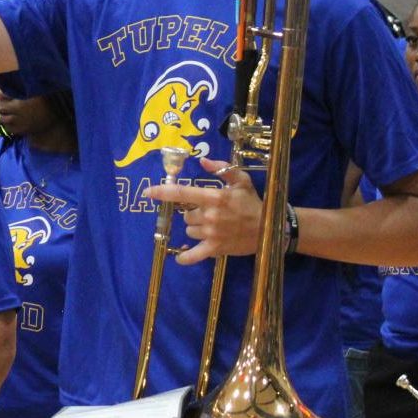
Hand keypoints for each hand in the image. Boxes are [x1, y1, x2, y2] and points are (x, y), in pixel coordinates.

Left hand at [145, 158, 263, 264]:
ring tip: (212, 226)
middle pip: (186, 215)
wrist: (270, 229)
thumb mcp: (241, 180)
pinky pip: (193, 255)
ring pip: (190, 231)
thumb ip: (222, 168)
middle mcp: (210, 216)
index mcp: (214, 197)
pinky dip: (185, 257)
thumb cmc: (252, 203)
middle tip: (210, 212)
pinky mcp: (215, 249)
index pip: (182, 193)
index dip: (162, 192)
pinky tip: (180, 257)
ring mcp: (212, 234)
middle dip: (194, 212)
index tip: (147, 192)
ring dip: (196, 228)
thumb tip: (202, 161)